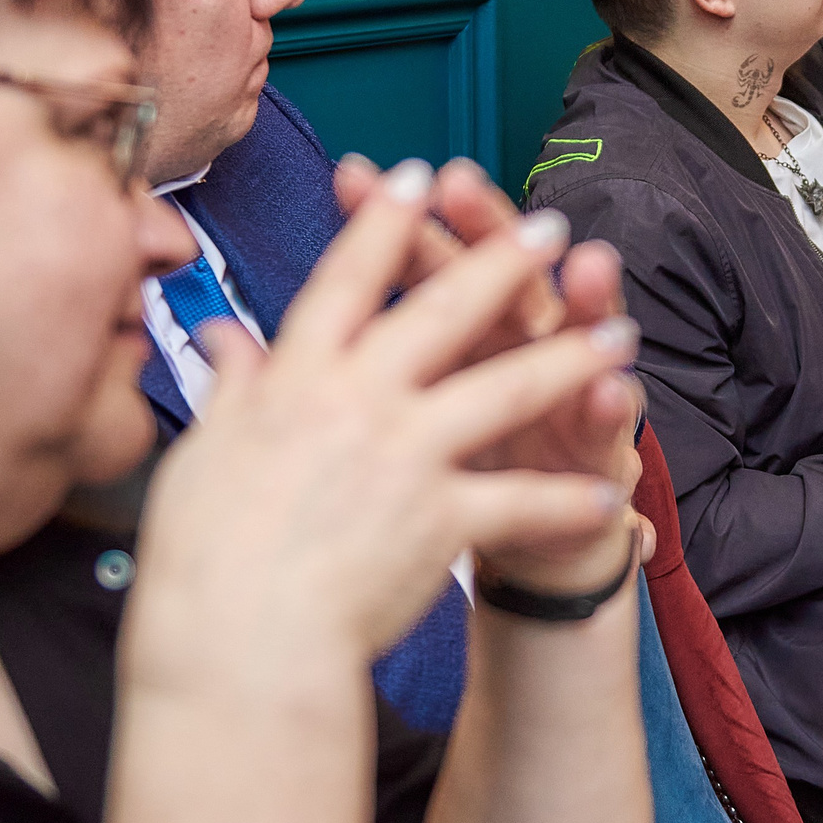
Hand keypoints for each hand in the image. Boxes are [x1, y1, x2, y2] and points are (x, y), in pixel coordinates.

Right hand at [125, 162, 638, 699]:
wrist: (236, 647)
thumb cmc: (202, 561)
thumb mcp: (202, 456)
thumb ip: (230, 388)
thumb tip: (226, 338)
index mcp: (295, 381)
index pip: (345, 282)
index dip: (384, 224)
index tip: (416, 175)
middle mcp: (356, 403)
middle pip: (441, 313)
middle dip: (501, 262)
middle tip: (549, 225)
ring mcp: (405, 457)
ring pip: (505, 389)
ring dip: (570, 359)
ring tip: (620, 336)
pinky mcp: (441, 519)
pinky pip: (522, 502)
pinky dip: (570, 503)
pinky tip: (613, 497)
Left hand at [334, 152, 643, 593]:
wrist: (524, 559)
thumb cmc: (442, 484)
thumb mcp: (377, 429)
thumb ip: (310, 380)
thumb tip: (226, 340)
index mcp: (448, 340)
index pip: (415, 267)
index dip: (386, 225)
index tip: (355, 177)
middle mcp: (510, 346)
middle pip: (493, 279)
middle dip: (483, 231)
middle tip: (465, 184)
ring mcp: (558, 391)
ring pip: (569, 335)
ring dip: (581, 299)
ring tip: (584, 263)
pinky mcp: (593, 449)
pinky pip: (603, 427)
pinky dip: (609, 406)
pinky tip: (611, 384)